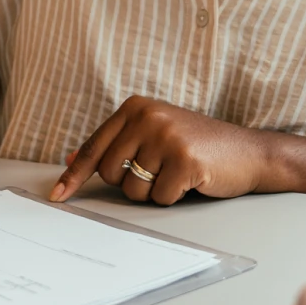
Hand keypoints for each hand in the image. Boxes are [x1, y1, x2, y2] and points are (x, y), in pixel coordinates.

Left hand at [49, 96, 267, 204]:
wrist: (249, 152)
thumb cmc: (198, 146)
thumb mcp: (153, 135)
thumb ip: (116, 145)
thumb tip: (73, 159)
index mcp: (135, 107)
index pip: (95, 147)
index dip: (74, 175)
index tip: (56, 196)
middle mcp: (148, 116)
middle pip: (110, 172)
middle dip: (130, 182)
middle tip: (159, 170)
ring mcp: (166, 136)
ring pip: (133, 189)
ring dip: (153, 191)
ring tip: (177, 172)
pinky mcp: (185, 160)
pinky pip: (160, 197)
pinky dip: (174, 197)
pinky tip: (192, 179)